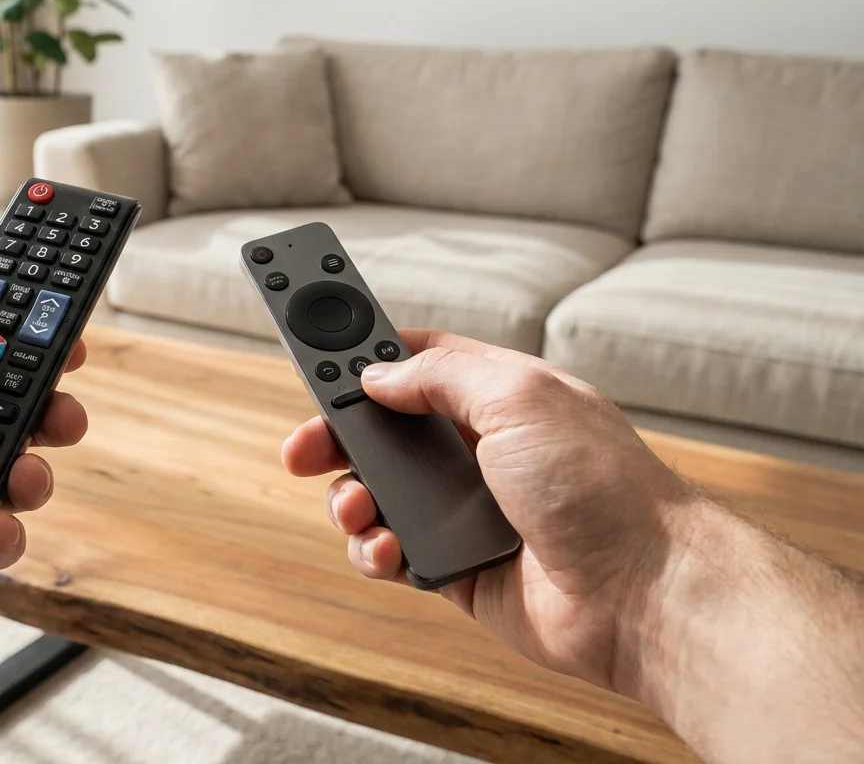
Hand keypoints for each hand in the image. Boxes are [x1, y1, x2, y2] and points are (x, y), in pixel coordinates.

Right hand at [281, 329, 698, 692]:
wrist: (642, 593)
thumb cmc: (598, 486)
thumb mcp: (518, 396)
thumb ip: (438, 376)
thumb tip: (377, 375)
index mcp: (500, 396)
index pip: (417, 361)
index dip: (365, 354)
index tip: (316, 350)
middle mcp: (481, 450)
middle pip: (382, 431)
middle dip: (334, 435)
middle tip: (301, 447)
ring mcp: (467, 512)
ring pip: (378, 495)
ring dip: (350, 500)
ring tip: (357, 509)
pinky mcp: (457, 568)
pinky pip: (392, 554)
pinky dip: (375, 552)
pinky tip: (387, 552)